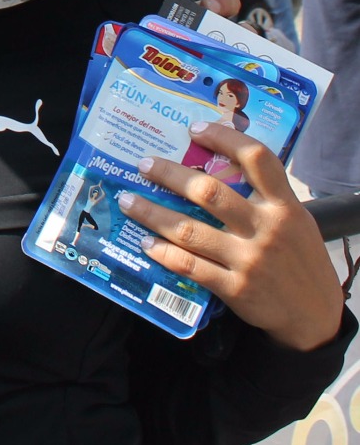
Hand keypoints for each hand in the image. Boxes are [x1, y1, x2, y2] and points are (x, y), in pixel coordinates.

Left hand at [117, 122, 343, 351]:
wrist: (315, 316)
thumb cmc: (297, 257)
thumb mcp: (294, 219)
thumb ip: (263, 194)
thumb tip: (213, 161)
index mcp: (284, 205)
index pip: (257, 159)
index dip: (224, 138)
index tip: (193, 128)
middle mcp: (266, 229)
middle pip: (210, 192)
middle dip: (170, 175)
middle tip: (144, 165)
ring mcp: (249, 260)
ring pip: (190, 230)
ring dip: (152, 213)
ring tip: (128, 201)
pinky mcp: (236, 289)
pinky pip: (191, 266)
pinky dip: (164, 253)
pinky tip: (146, 243)